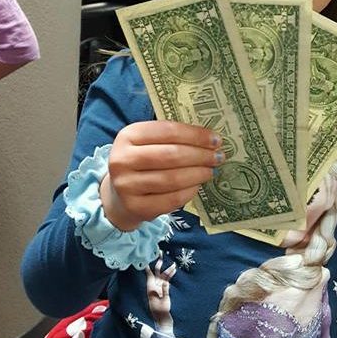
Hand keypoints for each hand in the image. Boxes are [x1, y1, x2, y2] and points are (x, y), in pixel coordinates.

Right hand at [100, 121, 222, 229]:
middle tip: (218, 157)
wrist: (118, 195)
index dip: (195, 135)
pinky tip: (198, 185)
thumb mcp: (148, 143)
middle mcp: (122, 159)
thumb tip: (210, 140)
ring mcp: (127, 185)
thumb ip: (173, 138)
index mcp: (128, 136)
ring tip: (210, 171)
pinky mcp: (136, 207)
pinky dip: (190, 191)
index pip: (168, 130)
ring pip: (173, 179)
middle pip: (172, 155)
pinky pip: (172, 199)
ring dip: (198, 174)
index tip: (216, 139)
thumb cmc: (141, 163)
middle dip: (200, 155)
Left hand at [146, 255, 176, 332]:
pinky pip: (166, 282)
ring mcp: (159, 290)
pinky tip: (174, 271)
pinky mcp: (163, 292)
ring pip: (162, 277)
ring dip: (167, 271)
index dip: (148, 266)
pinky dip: (169, 276)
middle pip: (156, 273)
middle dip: (159, 264)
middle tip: (161, 254)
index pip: (149, 275)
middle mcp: (154, 287)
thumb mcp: (164, 301)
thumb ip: (165, 291)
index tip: (147, 258)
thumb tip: (165, 281)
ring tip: (173, 265)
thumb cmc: (162, 313)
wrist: (163, 321)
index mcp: (151, 289)